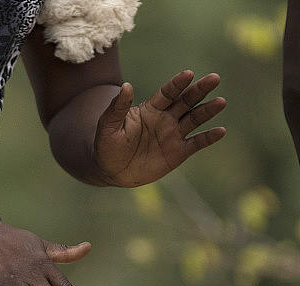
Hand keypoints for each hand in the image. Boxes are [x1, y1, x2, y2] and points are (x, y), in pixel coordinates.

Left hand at [94, 70, 226, 186]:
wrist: (110, 170)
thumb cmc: (106, 145)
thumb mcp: (108, 126)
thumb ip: (117, 107)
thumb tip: (126, 85)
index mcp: (150, 109)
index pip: (166, 93)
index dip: (177, 84)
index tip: (188, 74)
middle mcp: (165, 119)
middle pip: (186, 101)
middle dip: (199, 90)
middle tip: (214, 78)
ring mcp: (173, 135)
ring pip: (194, 119)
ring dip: (207, 110)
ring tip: (220, 102)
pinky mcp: (178, 152)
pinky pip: (196, 143)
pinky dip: (209, 138)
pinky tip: (221, 131)